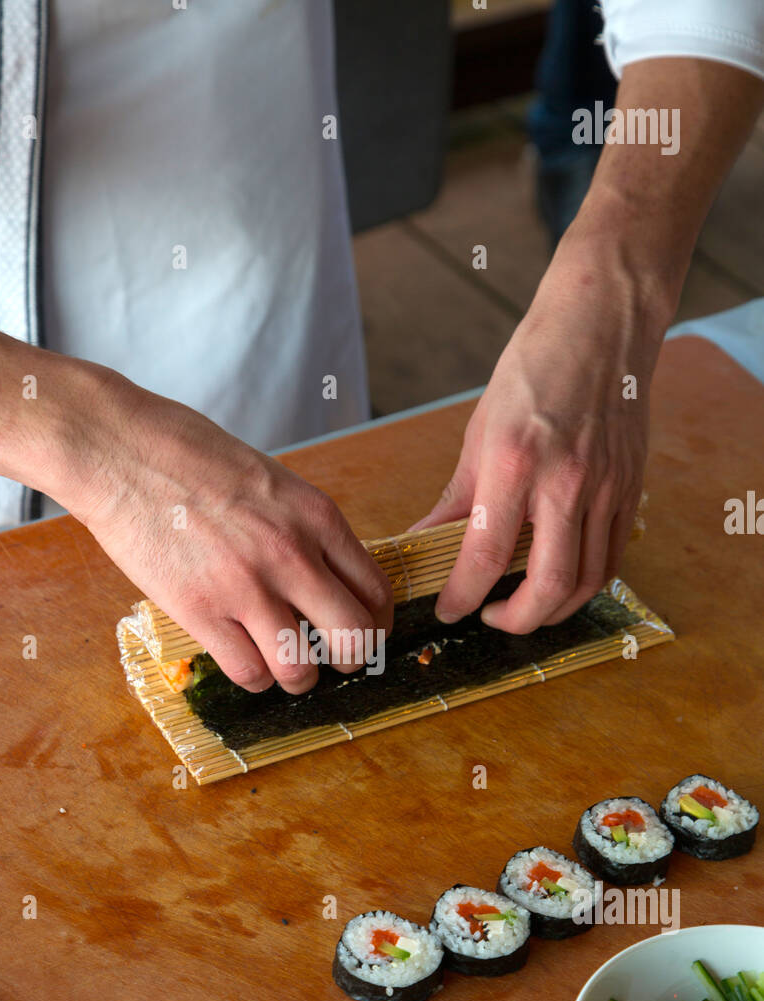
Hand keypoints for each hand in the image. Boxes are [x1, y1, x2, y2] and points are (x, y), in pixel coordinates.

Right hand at [72, 378, 392, 692]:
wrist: (120, 450)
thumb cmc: (189, 455)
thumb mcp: (272, 481)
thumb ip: (305, 530)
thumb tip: (326, 579)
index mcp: (316, 517)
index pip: (376, 590)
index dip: (377, 625)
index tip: (366, 634)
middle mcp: (290, 554)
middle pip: (354, 637)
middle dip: (351, 660)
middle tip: (334, 662)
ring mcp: (245, 586)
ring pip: (300, 669)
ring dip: (299, 678)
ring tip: (286, 668)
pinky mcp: (199, 611)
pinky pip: (247, 672)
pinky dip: (253, 678)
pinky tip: (245, 659)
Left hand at [413, 221, 669, 632]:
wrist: (601, 327)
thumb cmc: (533, 370)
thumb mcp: (480, 433)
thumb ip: (456, 501)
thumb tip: (422, 544)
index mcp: (514, 462)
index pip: (484, 556)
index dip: (461, 597)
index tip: (447, 609)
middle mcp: (564, 480)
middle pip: (548, 586)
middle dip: (515, 621)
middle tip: (489, 617)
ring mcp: (605, 488)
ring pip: (587, 581)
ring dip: (553, 609)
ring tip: (523, 605)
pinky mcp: (631, 490)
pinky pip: (612, 558)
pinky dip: (584, 583)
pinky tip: (558, 578)